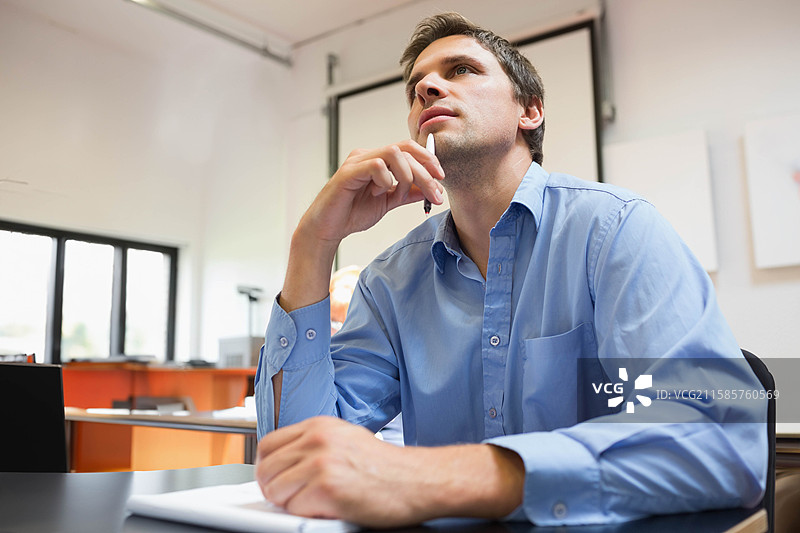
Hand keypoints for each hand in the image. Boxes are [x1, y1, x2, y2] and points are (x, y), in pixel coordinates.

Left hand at [255, 416, 524, 527]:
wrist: (417, 480)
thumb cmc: (387, 467)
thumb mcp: (346, 440)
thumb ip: (313, 446)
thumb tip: (284, 464)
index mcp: (319, 425)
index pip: (268, 445)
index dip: (268, 467)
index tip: (276, 479)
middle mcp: (317, 439)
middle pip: (266, 469)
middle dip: (275, 489)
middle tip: (292, 499)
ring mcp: (321, 462)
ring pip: (275, 491)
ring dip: (290, 504)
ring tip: (313, 503)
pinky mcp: (327, 488)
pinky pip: (293, 509)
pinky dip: (306, 515)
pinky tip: (327, 509)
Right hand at [299, 140, 444, 245]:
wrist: (328, 229)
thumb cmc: (352, 213)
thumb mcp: (389, 202)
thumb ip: (408, 194)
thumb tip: (431, 189)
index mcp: (378, 159)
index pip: (409, 149)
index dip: (428, 160)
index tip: (441, 179)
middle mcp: (368, 155)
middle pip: (406, 150)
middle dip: (425, 172)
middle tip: (435, 193)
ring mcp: (357, 161)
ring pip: (393, 153)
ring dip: (407, 176)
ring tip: (401, 195)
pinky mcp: (348, 172)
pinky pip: (376, 165)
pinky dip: (386, 180)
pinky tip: (379, 193)